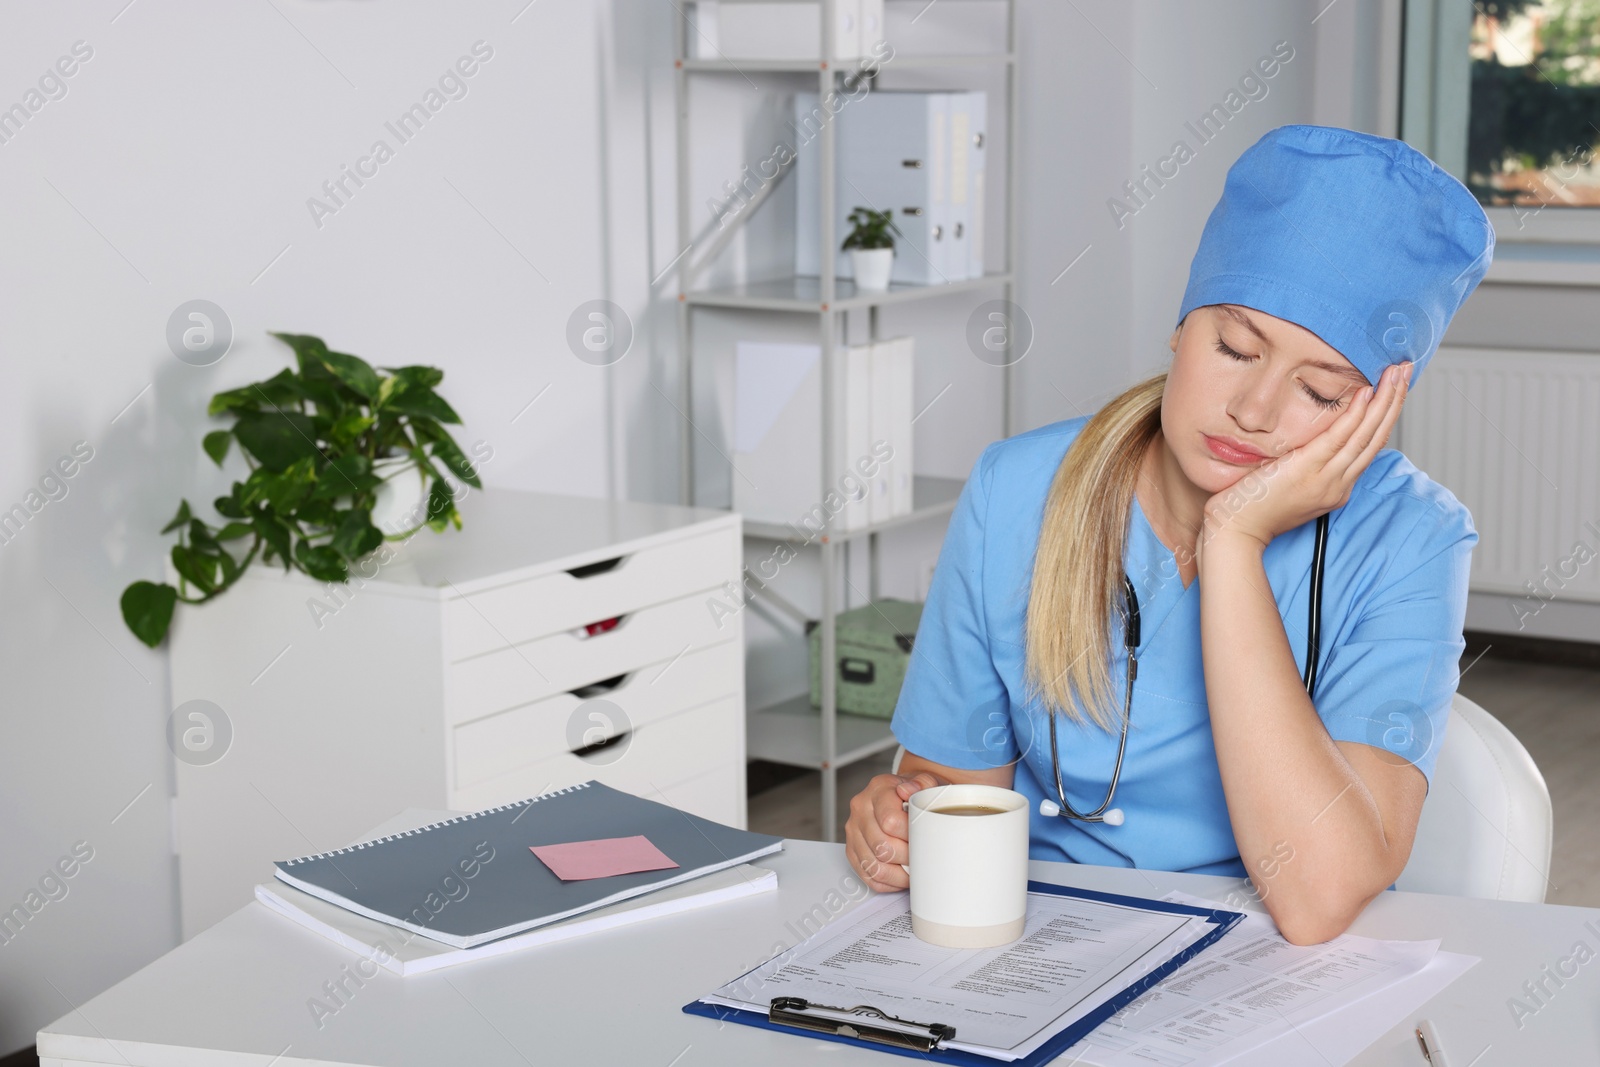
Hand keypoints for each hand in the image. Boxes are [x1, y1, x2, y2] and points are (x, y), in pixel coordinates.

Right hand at [844, 771, 947, 891]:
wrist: (900, 796)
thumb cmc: (914, 793)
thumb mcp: (925, 783)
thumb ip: (922, 783)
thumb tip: (908, 791)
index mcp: (878, 790)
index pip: (890, 822)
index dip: (910, 836)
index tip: (924, 838)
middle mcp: (861, 809)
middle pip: (882, 848)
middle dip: (907, 858)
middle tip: (922, 857)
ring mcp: (853, 831)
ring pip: (874, 867)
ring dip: (899, 875)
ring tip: (914, 870)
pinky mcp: (852, 850)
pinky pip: (868, 876)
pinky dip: (888, 882)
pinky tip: (901, 875)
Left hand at [1198, 361, 1410, 558]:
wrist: (1235, 532)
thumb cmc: (1251, 508)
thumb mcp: (1287, 484)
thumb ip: (1304, 465)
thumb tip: (1306, 441)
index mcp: (1335, 487)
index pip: (1368, 447)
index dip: (1384, 416)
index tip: (1394, 390)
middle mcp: (1337, 485)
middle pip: (1376, 438)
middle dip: (1395, 402)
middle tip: (1406, 370)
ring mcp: (1325, 479)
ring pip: (1366, 436)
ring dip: (1385, 401)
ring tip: (1397, 373)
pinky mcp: (1307, 471)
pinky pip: (1339, 438)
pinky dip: (1355, 415)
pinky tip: (1366, 393)